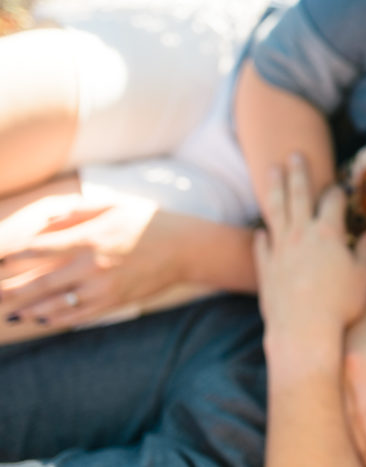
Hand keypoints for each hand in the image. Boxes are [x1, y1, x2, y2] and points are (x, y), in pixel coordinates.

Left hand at [0, 193, 172, 328]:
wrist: (185, 248)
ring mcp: (104, 287)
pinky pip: (79, 315)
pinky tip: (42, 319)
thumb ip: (77, 212)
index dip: (16, 256)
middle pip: (42, 282)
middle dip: (12, 291)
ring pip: (57, 304)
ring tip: (11, 313)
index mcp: (91, 238)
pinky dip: (57, 320)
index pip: (42, 249)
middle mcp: (94, 266)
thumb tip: (44, 220)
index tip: (0, 260)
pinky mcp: (115, 302)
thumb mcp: (114, 206)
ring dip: (30, 310)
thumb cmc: (148, 222)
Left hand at [255, 155, 365, 339]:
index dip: (336, 192)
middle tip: (295, 154)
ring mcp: (279, 249)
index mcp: (328, 232)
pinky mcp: (265, 267)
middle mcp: (301, 234)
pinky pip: (261, 245)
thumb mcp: (363, 277)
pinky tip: (261, 230)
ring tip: (272, 172)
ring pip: (275, 210)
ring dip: (274, 188)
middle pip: (298, 194)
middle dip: (298, 172)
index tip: (337, 187)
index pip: (333, 201)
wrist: (303, 330)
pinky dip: (262, 235)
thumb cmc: (339, 304)